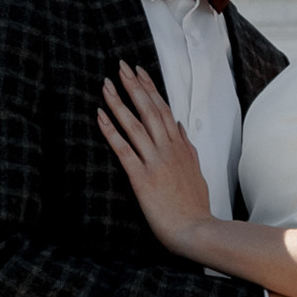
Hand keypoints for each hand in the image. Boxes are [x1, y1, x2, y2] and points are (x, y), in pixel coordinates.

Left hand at [98, 64, 215, 257]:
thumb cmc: (194, 206)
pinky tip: (100, 115)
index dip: (150, 89)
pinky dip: (111, 130)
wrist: (195, 230)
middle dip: (134, 86)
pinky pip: (123, 149)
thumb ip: (187, 147)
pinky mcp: (142, 178)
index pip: (163, 110)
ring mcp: (155, 162)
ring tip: (107, 85)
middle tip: (121, 67)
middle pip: (149, 110)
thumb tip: (179, 126)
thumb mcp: (196, 170)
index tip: (140, 72)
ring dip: (119, 102)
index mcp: (181, 147)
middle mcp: (168, 149)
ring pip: (135, 125)